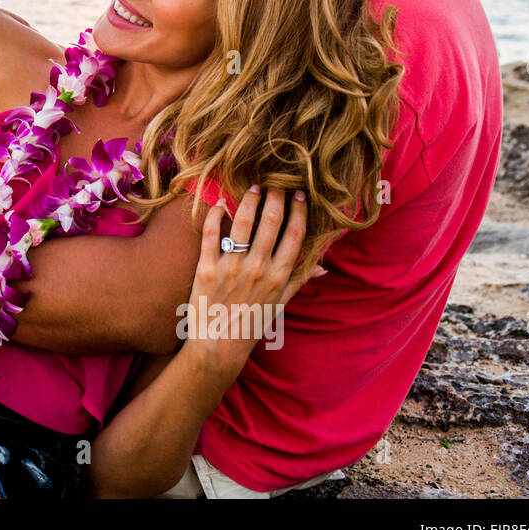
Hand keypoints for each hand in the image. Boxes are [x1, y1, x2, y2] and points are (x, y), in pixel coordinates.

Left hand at [181, 186, 320, 374]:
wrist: (219, 346)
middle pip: (271, 222)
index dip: (298, 211)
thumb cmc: (252, 324)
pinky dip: (215, 216)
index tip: (299, 194)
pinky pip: (211, 235)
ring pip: (242, 223)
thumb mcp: (280, 304)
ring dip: (249, 200)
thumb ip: (299, 281)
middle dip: (275, 197)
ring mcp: (231, 268)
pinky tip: (220, 203)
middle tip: (275, 182)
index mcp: (279, 277)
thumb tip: (322, 266)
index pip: (294, 234)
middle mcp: (258, 269)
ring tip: (252, 187)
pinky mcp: (206, 269)